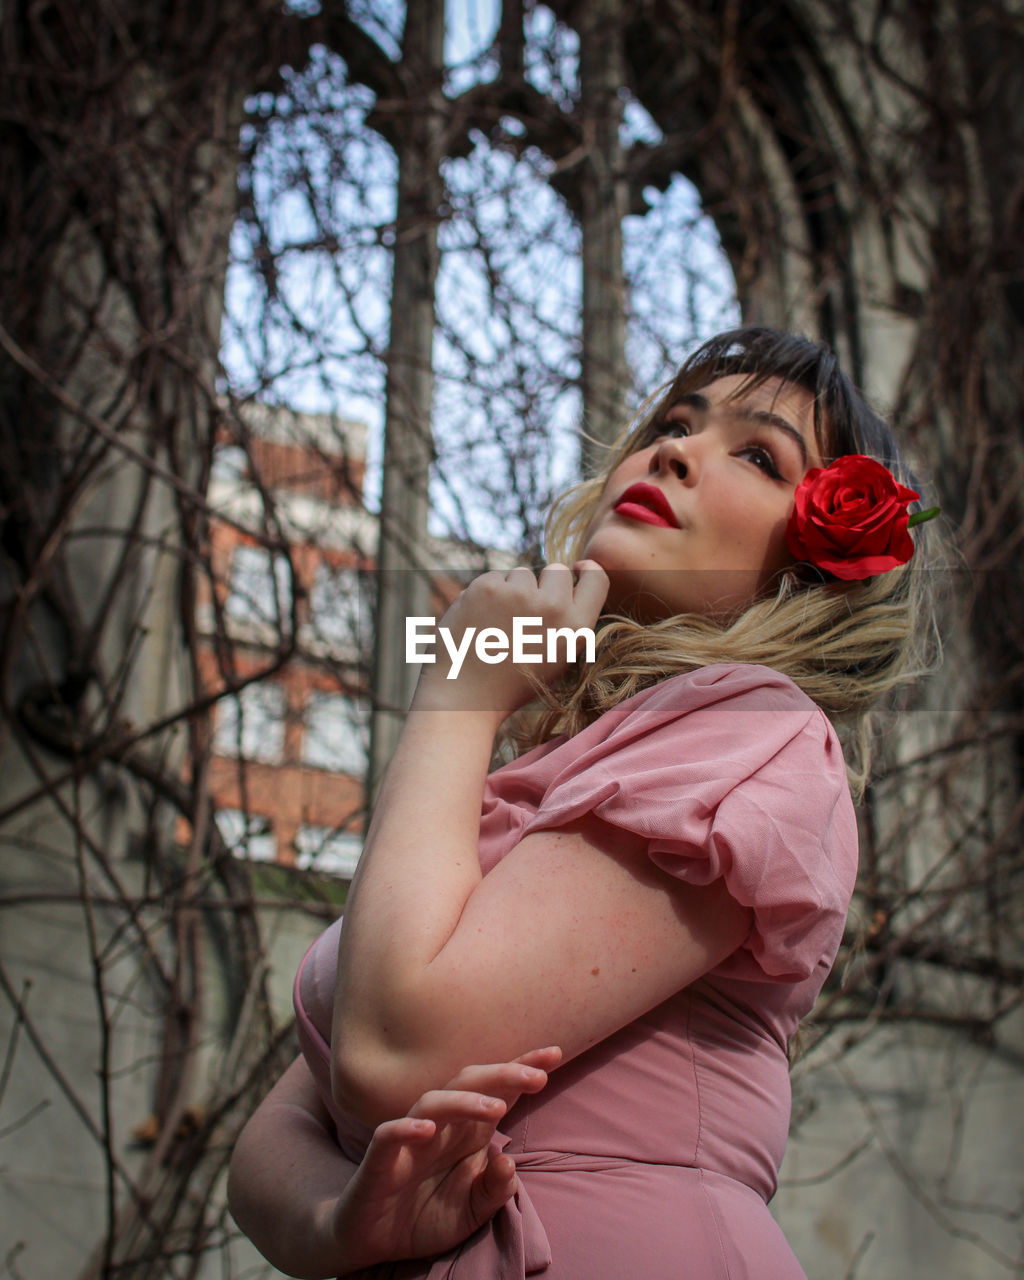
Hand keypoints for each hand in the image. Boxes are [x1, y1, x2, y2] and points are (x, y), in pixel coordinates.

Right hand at [327, 1047, 559, 1273]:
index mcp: (467, 1132)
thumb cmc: (425, 1215)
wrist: (374, 1241)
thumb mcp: (472, 1212)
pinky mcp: (380, 1159)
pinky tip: (427, 1130)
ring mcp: (409, 1138)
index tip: (555, 1055)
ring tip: (496, 1108)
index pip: (498, 1092)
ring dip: (465, 1101)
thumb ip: (495, 1190)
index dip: (522, 1070)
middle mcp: (441, 1127)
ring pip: (435, 1102)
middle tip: (536, 1075)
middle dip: (503, 1075)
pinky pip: (390, 1134)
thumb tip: (510, 1161)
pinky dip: (406, 1127)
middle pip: (470, 1085)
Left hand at [414, 561, 608, 719]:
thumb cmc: (511, 683)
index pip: (596, 578)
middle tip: (523, 612)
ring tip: (498, 626)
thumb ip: (566, 622)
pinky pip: (494, 578)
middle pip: (556, 570)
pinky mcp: (488, 587)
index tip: (576, 569)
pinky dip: (486, 595)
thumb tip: (565, 581)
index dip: (585, 569)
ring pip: (522, 574)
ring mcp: (519, 594)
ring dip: (513, 590)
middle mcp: (552, 607)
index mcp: (576, 629)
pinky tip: (479, 622)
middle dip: (543, 584)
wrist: (465, 697)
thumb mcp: (556, 658)